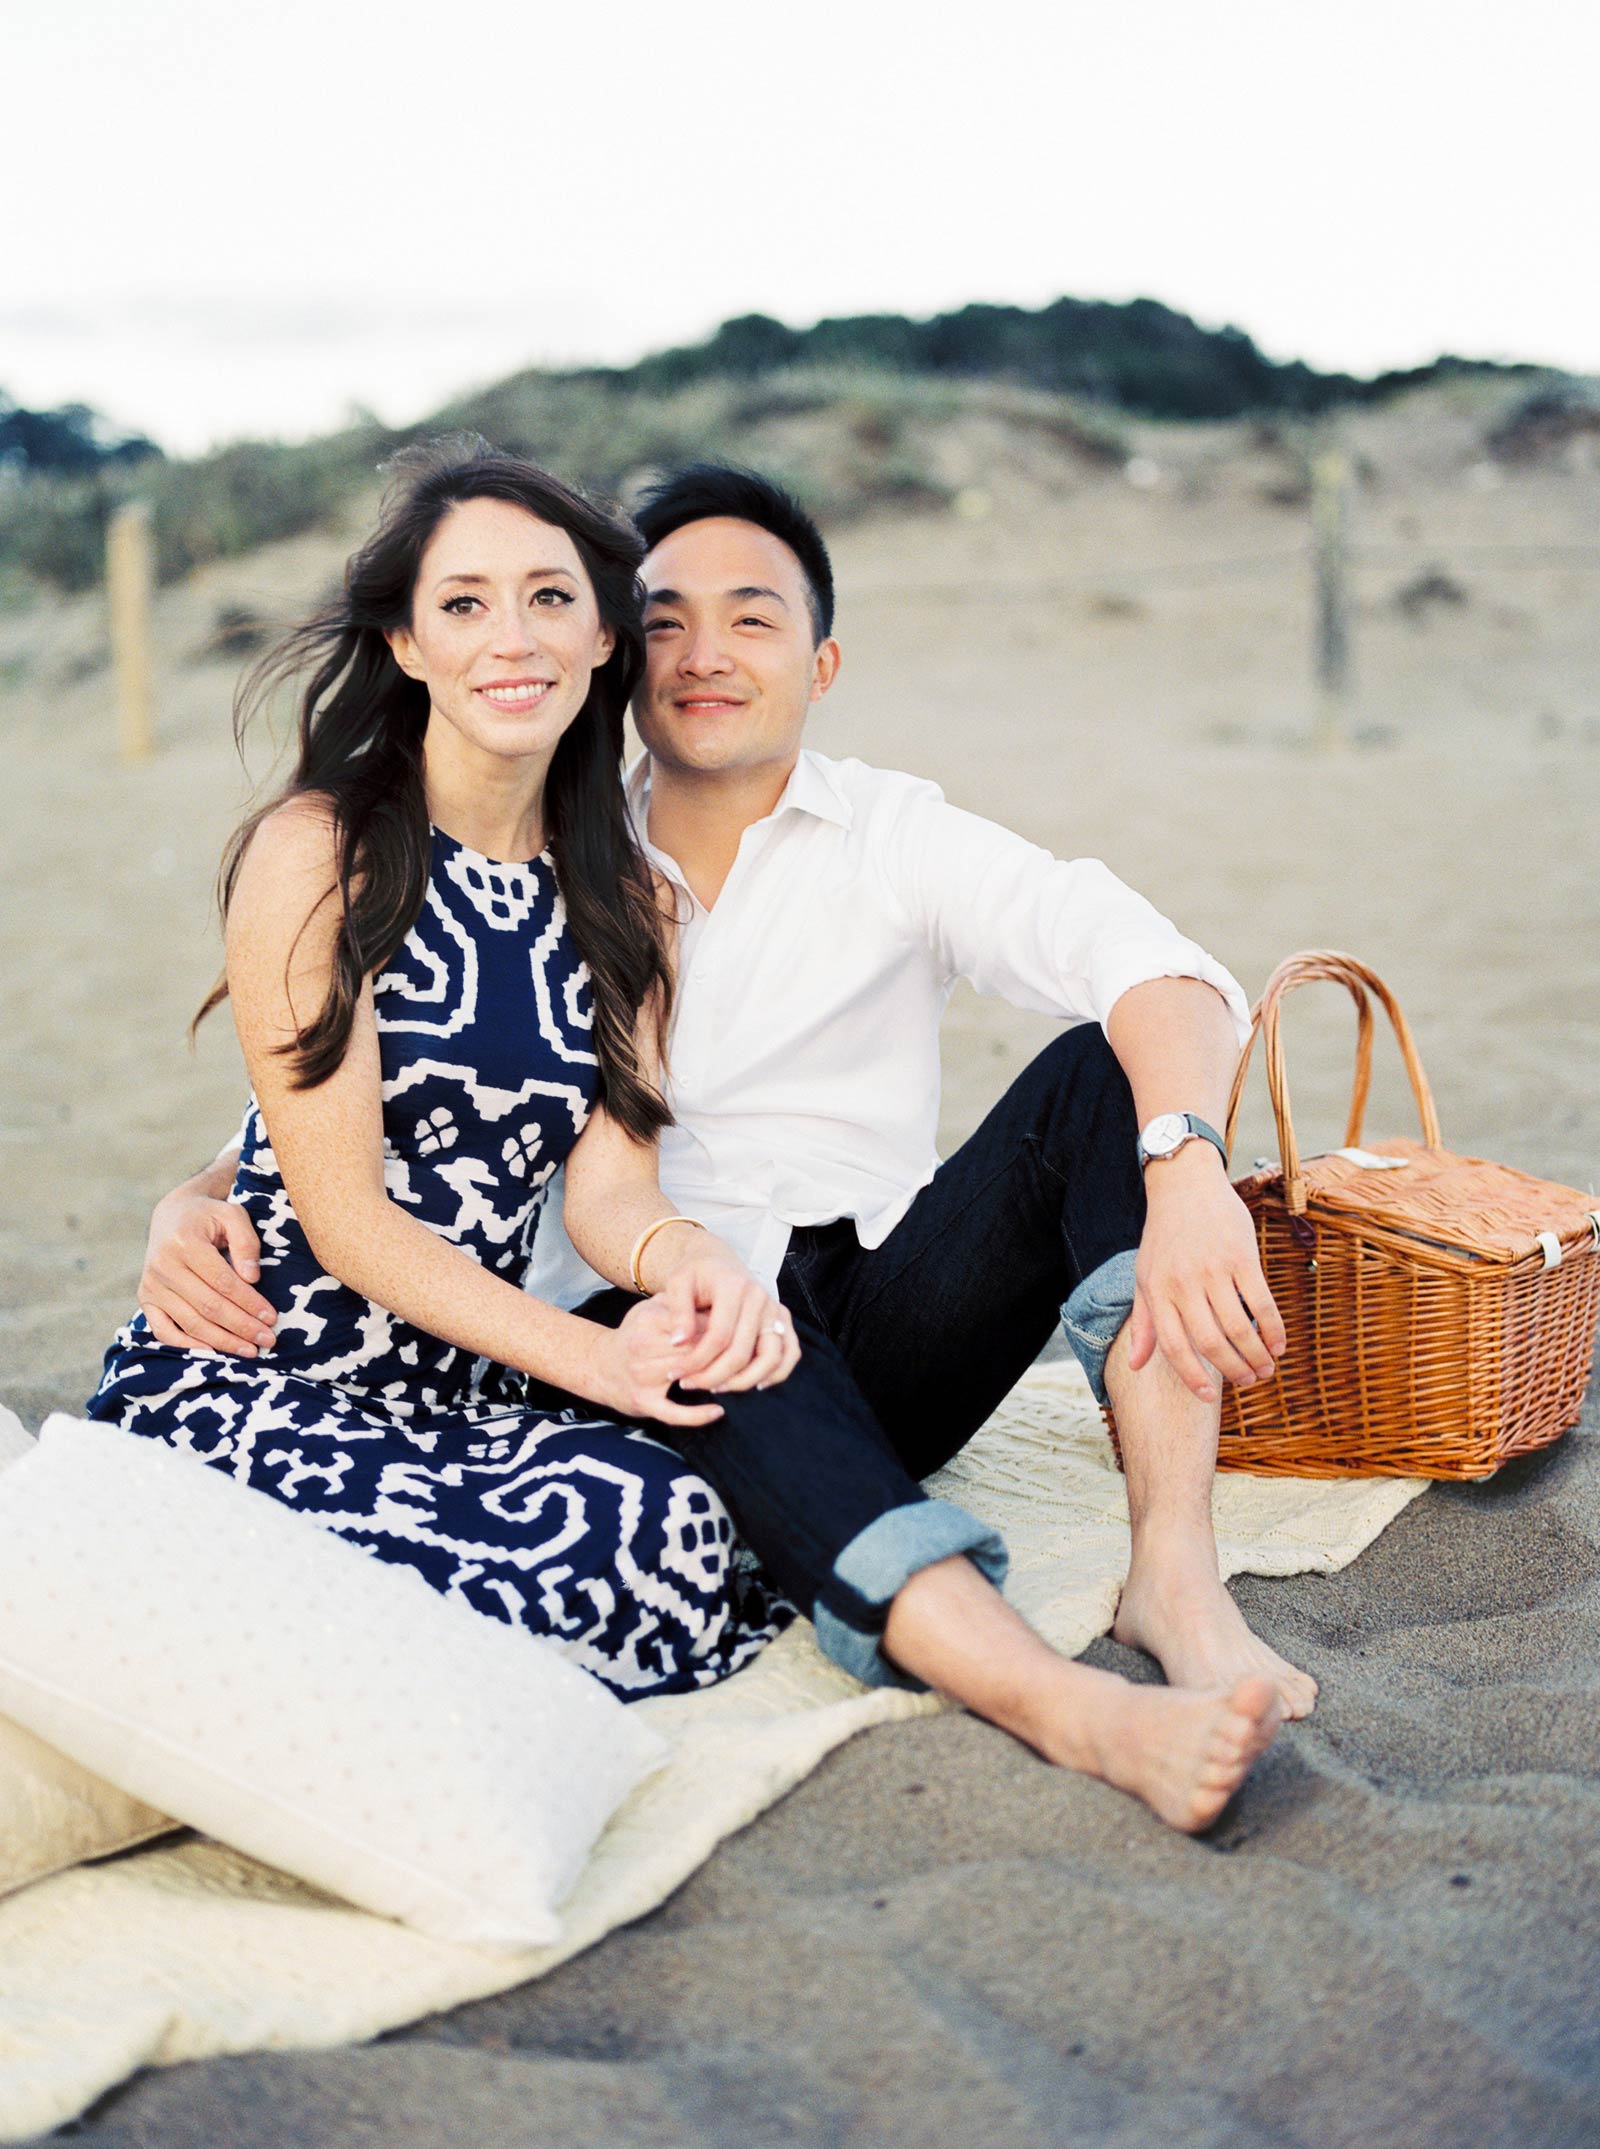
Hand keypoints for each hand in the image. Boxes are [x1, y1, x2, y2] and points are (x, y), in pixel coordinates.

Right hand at [139, 1190, 276, 1355]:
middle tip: (268, 1340)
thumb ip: (246, 1242)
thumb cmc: (210, 1216)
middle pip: (208, 1306)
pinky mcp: (145, 1298)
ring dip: (222, 1341)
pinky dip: (187, 1345)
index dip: (249, 1303)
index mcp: (184, 1242)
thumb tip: (252, 1278)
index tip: (271, 1318)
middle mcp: (162, 1265)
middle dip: (241, 1326)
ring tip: (250, 1350)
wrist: (172, 1214)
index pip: (223, 1281)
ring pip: (190, 1322)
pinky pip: (163, 1330)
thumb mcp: (232, 1214)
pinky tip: (213, 1352)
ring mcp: (151, 1284)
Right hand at [585, 1297, 727, 1429]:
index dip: (720, 1327)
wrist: (599, 1366)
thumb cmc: (635, 1335)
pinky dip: (698, 1415)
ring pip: (690, 1376)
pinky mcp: (643, 1402)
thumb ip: (678, 1301)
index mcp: (648, 1320)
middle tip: (741, 1354)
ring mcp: (643, 1377)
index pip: (694, 1322)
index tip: (737, 1330)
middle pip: (696, 1349)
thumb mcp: (649, 1309)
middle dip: (722, 1352)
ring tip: (736, 1375)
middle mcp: (643, 1347)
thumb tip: (714, 1298)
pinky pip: (674, 1413)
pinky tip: (718, 1411)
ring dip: (715, 1377)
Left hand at [656, 1241, 800, 1395]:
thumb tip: (678, 1343)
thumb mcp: (677, 1284)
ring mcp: (775, 1309)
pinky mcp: (782, 1319)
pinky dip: (777, 1373)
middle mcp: (760, 1298)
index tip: (675, 1373)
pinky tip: (756, 1384)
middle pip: (742, 1352)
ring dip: (745, 1381)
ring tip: (718, 1387)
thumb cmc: (695, 1273)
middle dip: (713, 1376)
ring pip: (772, 1357)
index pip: (719, 1336)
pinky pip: (790, 1352)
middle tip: (690, 1384)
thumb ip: (678, 1312)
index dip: (696, 1361)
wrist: (718, 1258)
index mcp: (734, 1287)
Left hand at [1126, 1148, 1285, 1402]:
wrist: (1184, 1186)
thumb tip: (1136, 1366)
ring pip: (1239, 1326)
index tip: (1210, 1397)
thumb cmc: (1164, 1238)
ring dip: (1256, 1355)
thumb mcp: (1145, 1277)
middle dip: (1233, 1370)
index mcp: (1158, 1292)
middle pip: (1211, 1342)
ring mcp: (1214, 1270)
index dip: (1192, 1377)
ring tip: (1266, 1369)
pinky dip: (1273, 1328)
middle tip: (1249, 1382)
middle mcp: (1184, 1284)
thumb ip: (1144, 1324)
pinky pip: (1262, 1301)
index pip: (1174, 1347)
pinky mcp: (1242, 1257)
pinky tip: (1279, 1345)